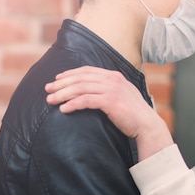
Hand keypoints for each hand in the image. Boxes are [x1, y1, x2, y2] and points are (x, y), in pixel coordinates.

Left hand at [45, 66, 173, 159]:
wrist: (147, 124)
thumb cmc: (133, 114)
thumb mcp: (122, 96)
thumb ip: (109, 90)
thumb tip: (93, 92)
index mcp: (114, 76)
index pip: (87, 70)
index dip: (70, 73)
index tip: (57, 79)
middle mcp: (112, 79)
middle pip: (81, 77)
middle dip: (61, 83)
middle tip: (47, 89)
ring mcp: (112, 89)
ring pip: (80, 88)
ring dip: (63, 93)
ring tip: (50, 100)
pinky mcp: (110, 101)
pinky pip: (86, 100)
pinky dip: (72, 104)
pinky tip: (63, 109)